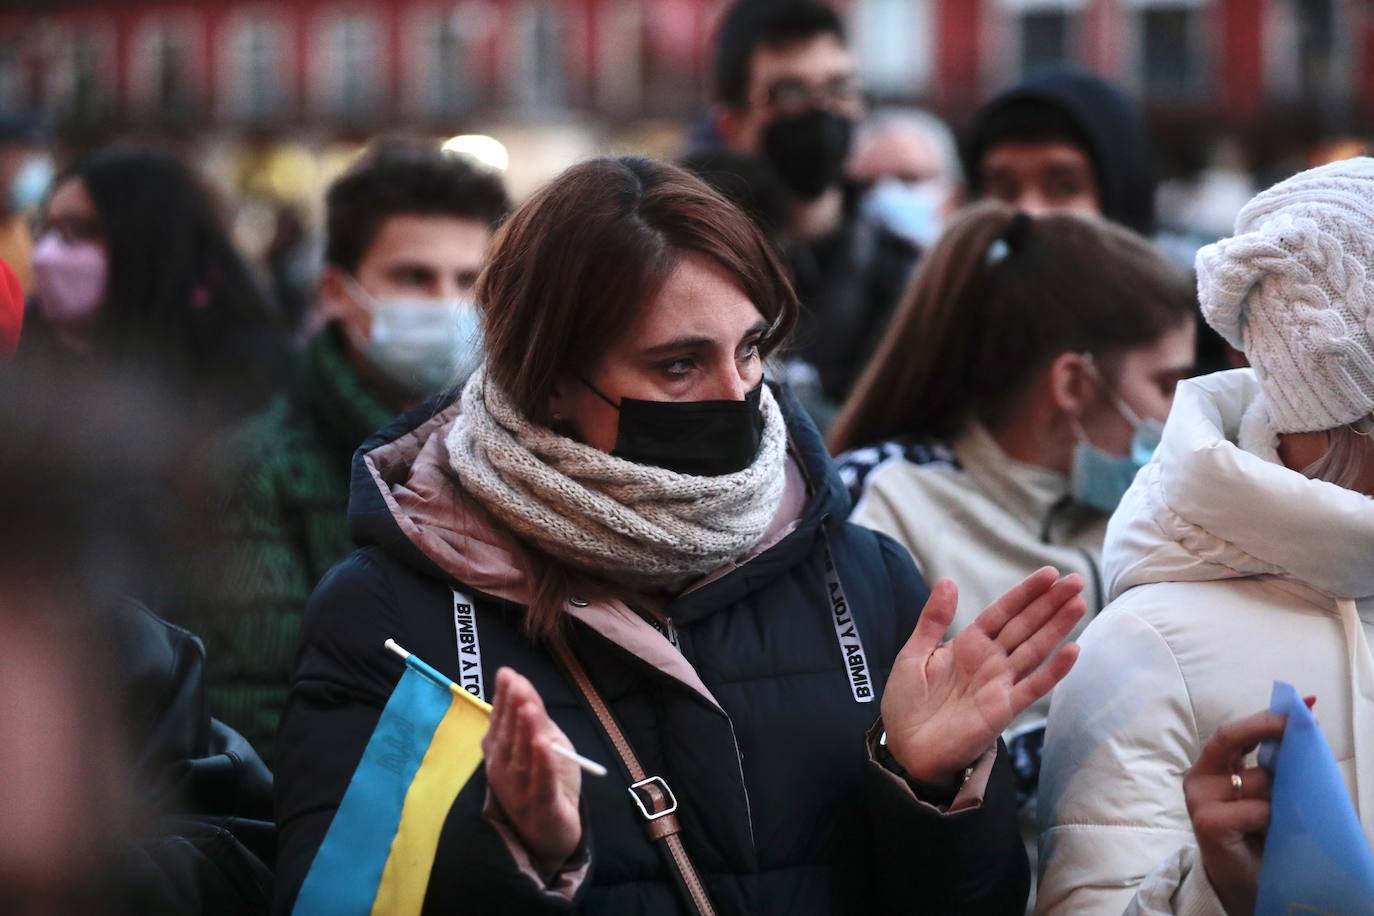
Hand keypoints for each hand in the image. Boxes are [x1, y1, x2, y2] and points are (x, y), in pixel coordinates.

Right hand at [482, 667, 581, 873]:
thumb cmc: (544, 784)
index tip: (507, 674)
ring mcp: (519, 790)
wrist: (553, 833)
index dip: (503, 698)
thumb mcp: (542, 747)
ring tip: (529, 706)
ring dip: (526, 730)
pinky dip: (542, 762)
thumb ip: (535, 722)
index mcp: (499, 755)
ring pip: (523, 757)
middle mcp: (502, 771)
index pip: (499, 723)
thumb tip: (523, 691)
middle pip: (509, 737)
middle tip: (517, 683)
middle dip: (514, 709)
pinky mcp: (541, 806)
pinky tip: (543, 744)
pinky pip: (541, 782)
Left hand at [880, 567, 1084, 785]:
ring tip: (1079, 603)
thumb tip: (948, 581)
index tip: (1050, 574)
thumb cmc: (906, 703)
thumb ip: (933, 620)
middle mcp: (989, 661)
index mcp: (968, 645)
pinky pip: (1033, 687)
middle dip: (1050, 603)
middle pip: (1026, 626)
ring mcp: (999, 684)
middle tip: (1076, 581)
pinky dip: (1054, 670)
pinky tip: (1073, 650)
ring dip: (1057, 628)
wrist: (904, 748)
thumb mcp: (913, 654)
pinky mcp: (1003, 709)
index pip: (1004, 612)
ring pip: (1035, 650)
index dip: (1026, 593)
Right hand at [1184, 707, 1291, 914]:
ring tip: (1278, 818)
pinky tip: (1266, 832)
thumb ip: (1274, 763)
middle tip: (1299, 724)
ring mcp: (1199, 800)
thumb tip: (1305, 718)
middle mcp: (1198, 778)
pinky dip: (1271, 818)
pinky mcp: (1207, 823)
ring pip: (1256, 779)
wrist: (1247, 883)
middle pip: (1229, 737)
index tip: (1306, 706)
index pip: (1235, 733)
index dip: (1267, 717)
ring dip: (1279, 795)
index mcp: (1212, 769)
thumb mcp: (1268, 793)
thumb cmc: (1259, 836)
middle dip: (1266, 727)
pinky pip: (1256, 808)